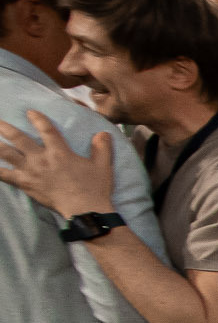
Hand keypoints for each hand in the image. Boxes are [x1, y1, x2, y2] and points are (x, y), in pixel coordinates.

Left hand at [0, 112, 116, 217]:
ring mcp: (30, 171)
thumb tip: (103, 133)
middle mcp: (41, 158)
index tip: (30, 112)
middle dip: (5, 128)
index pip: (46, 129)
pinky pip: (4, 175)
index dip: (37, 119)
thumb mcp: (103, 167)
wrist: (85, 210)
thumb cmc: (94, 188)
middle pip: (18, 138)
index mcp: (59, 152)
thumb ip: (102, 148)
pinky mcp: (25, 184)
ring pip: (7, 153)